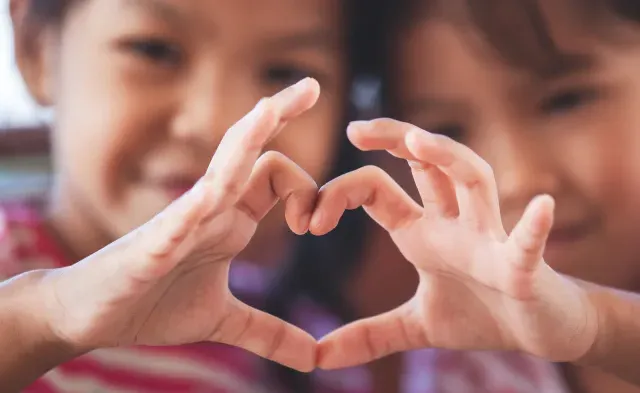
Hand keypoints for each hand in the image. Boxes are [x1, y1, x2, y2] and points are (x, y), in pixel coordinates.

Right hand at [39, 78, 320, 371]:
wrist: (93, 317)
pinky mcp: (152, 246)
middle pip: (248, 151)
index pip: (274, 177)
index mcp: (230, 219)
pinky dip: (196, 209)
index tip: (316, 226)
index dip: (307, 193)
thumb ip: (269, 333)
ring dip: (244, 140)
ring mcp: (181, 222)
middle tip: (312, 84)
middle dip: (278, 115)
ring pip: (217, 170)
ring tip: (270, 108)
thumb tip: (313, 358)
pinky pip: (177, 220)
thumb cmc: (153, 305)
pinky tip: (213, 197)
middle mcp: (209, 209)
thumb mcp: (224, 321)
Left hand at [312, 118, 598, 368]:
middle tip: (355, 128)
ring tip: (418, 140)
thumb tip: (320, 357)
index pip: (377, 191)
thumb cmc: (482, 314)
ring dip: (449, 158)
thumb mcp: (416, 326)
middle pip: (425, 164)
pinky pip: (529, 243)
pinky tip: (541, 207)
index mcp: (423, 231)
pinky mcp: (524, 268)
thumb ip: (370, 335)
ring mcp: (490, 239)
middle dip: (394, 139)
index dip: (341, 195)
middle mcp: (454, 223)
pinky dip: (535, 227)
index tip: (309, 221)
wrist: (538, 331)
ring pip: (473, 181)